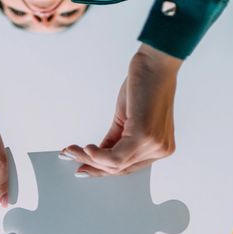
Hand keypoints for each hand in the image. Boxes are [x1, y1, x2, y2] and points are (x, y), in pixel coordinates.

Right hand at [61, 44, 180, 176]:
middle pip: (120, 168)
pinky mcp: (145, 137)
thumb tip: (95, 156)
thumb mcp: (126, 120)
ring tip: (72, 150)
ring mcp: (154, 145)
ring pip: (115, 165)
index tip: (81, 167)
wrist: (156, 64)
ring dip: (89, 158)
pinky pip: (116, 157)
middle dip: (92, 166)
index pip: (126, 166)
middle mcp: (160, 150)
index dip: (101, 169)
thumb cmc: (145, 85)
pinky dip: (97, 155)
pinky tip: (86, 148)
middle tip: (72, 158)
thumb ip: (114, 140)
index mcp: (158, 147)